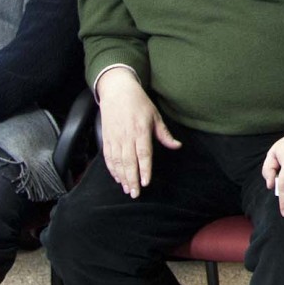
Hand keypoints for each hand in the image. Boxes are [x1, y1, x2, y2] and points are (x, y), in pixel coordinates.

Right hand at [97, 70, 180, 197]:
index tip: (146, 182)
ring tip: (127, 189)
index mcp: (140, 131)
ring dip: (122, 177)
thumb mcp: (155, 116)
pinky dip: (112, 169)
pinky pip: (108, 157)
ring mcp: (114, 137)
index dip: (144, 169)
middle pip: (129, 162)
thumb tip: (177, 146)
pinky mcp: (106, 138)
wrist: (117, 91)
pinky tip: (117, 177)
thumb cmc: (138, 103)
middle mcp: (126, 136)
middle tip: (135, 193)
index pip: (143, 154)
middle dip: (132, 179)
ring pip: (117, 162)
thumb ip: (164, 134)